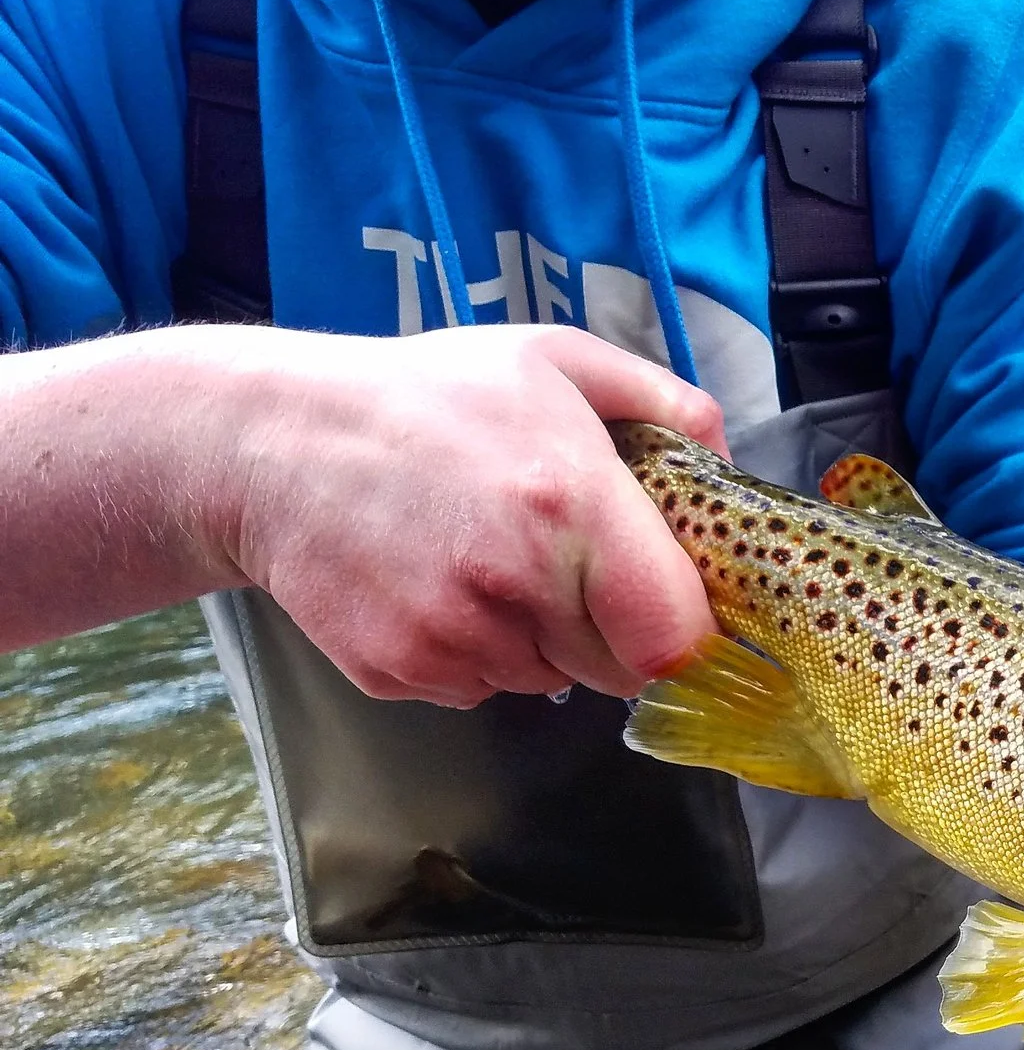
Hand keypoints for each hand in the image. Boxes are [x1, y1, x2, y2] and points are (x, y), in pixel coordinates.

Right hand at [211, 323, 726, 705]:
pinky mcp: (399, 672)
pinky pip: (478, 688)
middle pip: (617, 669)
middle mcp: (515, 582)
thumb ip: (663, 402)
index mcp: (571, 505)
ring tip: (487, 557)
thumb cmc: (424, 396)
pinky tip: (438, 582)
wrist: (268, 440)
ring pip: (548, 680)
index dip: (685, 631)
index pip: (674, 635)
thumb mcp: (554, 361)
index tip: (674, 606)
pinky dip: (475, 652)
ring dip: (540, 639)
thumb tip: (729, 460)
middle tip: (567, 561)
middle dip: (611, 629)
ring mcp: (452, 636)